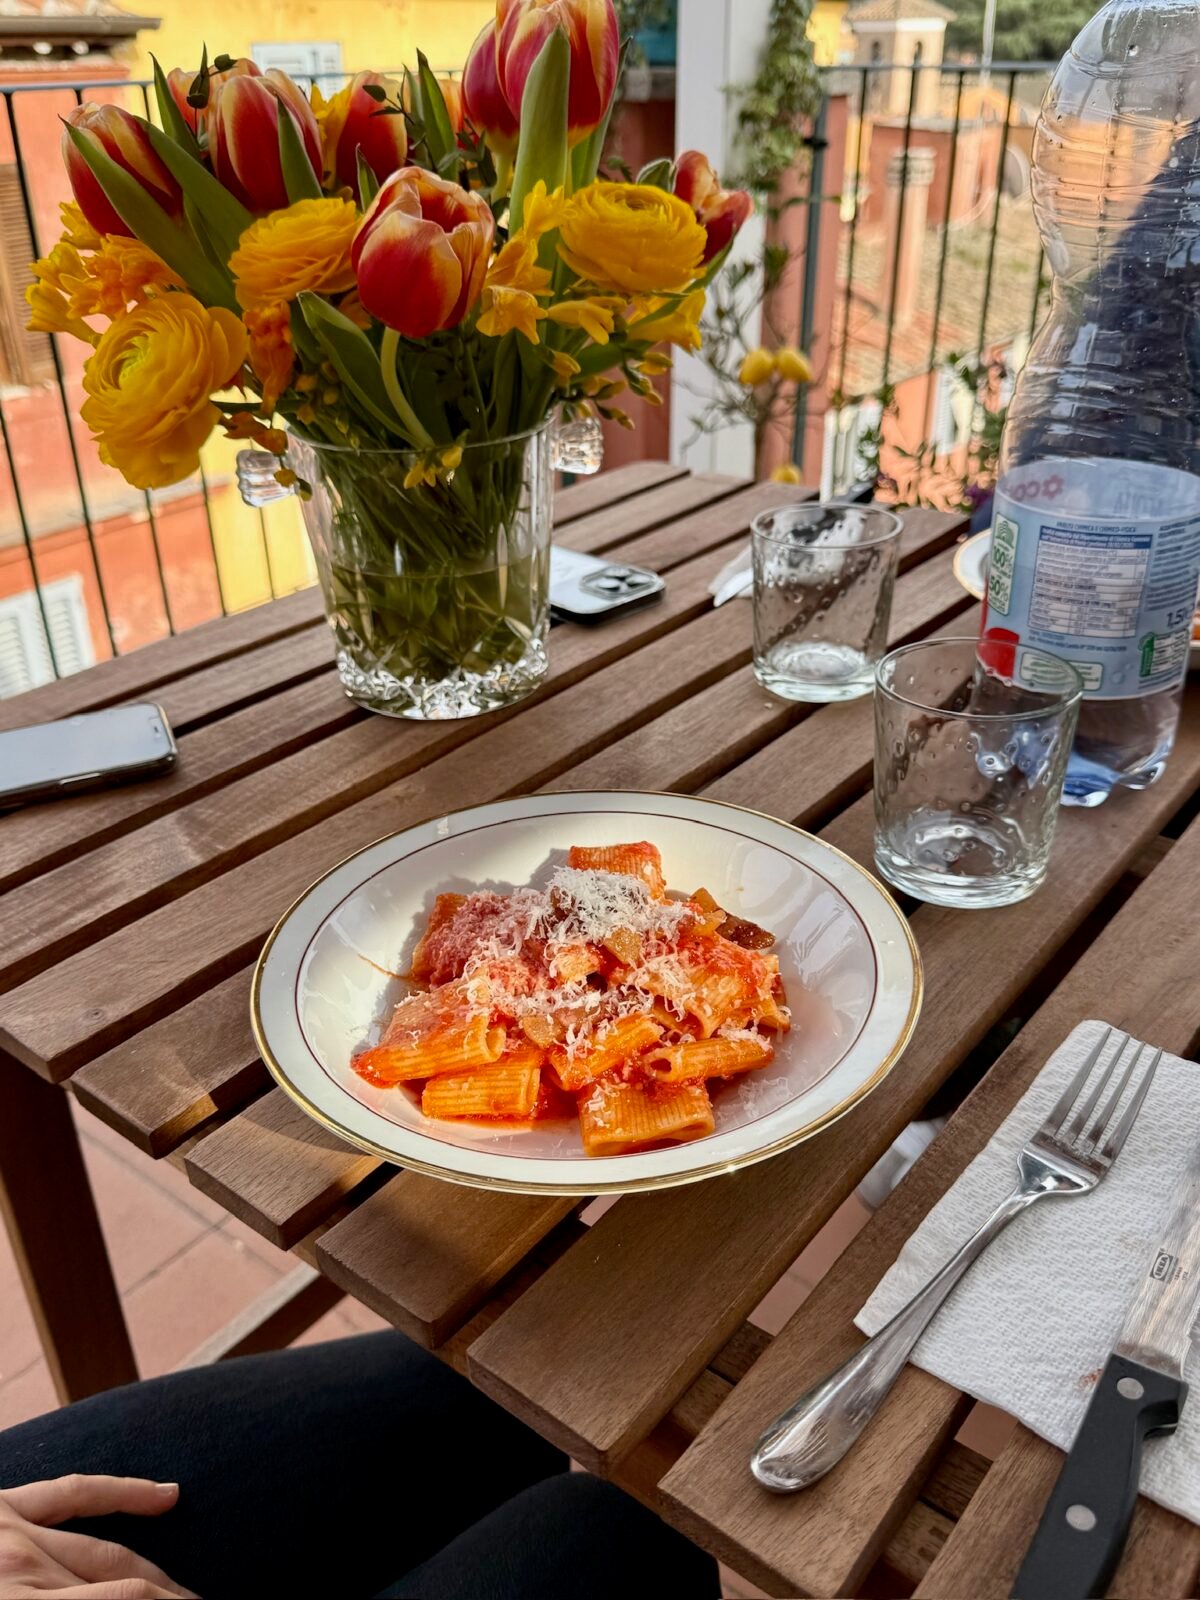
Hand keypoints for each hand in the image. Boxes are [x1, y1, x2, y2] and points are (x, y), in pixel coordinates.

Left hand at [0, 1475, 193, 1597]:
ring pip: (107, 1552)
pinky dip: (124, 1492)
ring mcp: (13, 1533)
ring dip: (156, 1574)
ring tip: (190, 1593)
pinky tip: (167, 1497)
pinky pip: (75, 1492)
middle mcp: (22, 1566)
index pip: (126, 1599)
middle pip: (123, 1580)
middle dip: (167, 1596)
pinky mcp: (3, 1505)